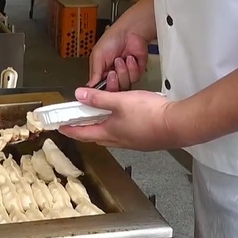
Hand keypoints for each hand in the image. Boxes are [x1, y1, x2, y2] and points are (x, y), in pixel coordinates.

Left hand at [59, 88, 179, 151]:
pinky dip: (116, 126)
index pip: (82, 133)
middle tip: (76, 121)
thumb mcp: (120, 101)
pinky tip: (121, 118)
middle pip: (96, 136)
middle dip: (84, 129)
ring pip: (110, 136)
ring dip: (101, 127)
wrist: (178, 125)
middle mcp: (119, 141)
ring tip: (97, 116)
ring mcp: (132, 142)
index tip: (60, 128)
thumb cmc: (149, 114)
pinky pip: (124, 134)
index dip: (70, 130)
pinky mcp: (144, 139)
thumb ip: (98, 98)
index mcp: (109, 133)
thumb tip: (78, 95)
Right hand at [89, 26, 150, 90]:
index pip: (100, 89)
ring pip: (124, 85)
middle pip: (113, 90)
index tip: (102, 87)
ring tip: (120, 59)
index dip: (102, 90)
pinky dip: (132, 67)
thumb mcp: (98, 55)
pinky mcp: (136, 72)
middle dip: (113, 81)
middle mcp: (112, 75)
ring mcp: (124, 74)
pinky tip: (129, 58)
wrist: (130, 32)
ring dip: (122, 71)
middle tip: (112, 72)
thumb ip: (94, 73)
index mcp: (100, 71)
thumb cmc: (112, 38)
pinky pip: (134, 78)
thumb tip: (89, 87)